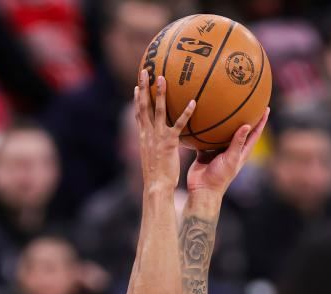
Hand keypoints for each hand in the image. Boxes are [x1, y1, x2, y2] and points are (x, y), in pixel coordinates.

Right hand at [135, 70, 195, 193]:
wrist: (156, 186)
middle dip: (143, 88)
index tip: (137, 86)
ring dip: (159, 93)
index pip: (138, 115)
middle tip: (145, 70)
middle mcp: (148, 134)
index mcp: (143, 138)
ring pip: (158, 110)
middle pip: (144, 106)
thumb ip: (156, 149)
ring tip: (162, 77)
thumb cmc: (157, 178)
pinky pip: (179, 124)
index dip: (137, 100)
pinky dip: (186, 113)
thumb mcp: (153, 160)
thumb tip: (162, 146)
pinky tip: (194, 102)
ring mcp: (158, 137)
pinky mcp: (169, 143)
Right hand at [187, 107, 269, 197]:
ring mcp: (219, 151)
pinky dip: (207, 130)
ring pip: (224, 134)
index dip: (261, 122)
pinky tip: (204, 119)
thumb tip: (247, 125)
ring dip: (225, 123)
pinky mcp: (206, 152)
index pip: (255, 134)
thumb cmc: (219, 177)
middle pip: (241, 131)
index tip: (266, 108)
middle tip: (250, 104)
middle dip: (246, 118)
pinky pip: (207, 138)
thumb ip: (237, 143)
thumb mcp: (230, 159)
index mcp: (241, 153)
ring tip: (227, 108)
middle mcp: (231, 150)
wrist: (201, 189)